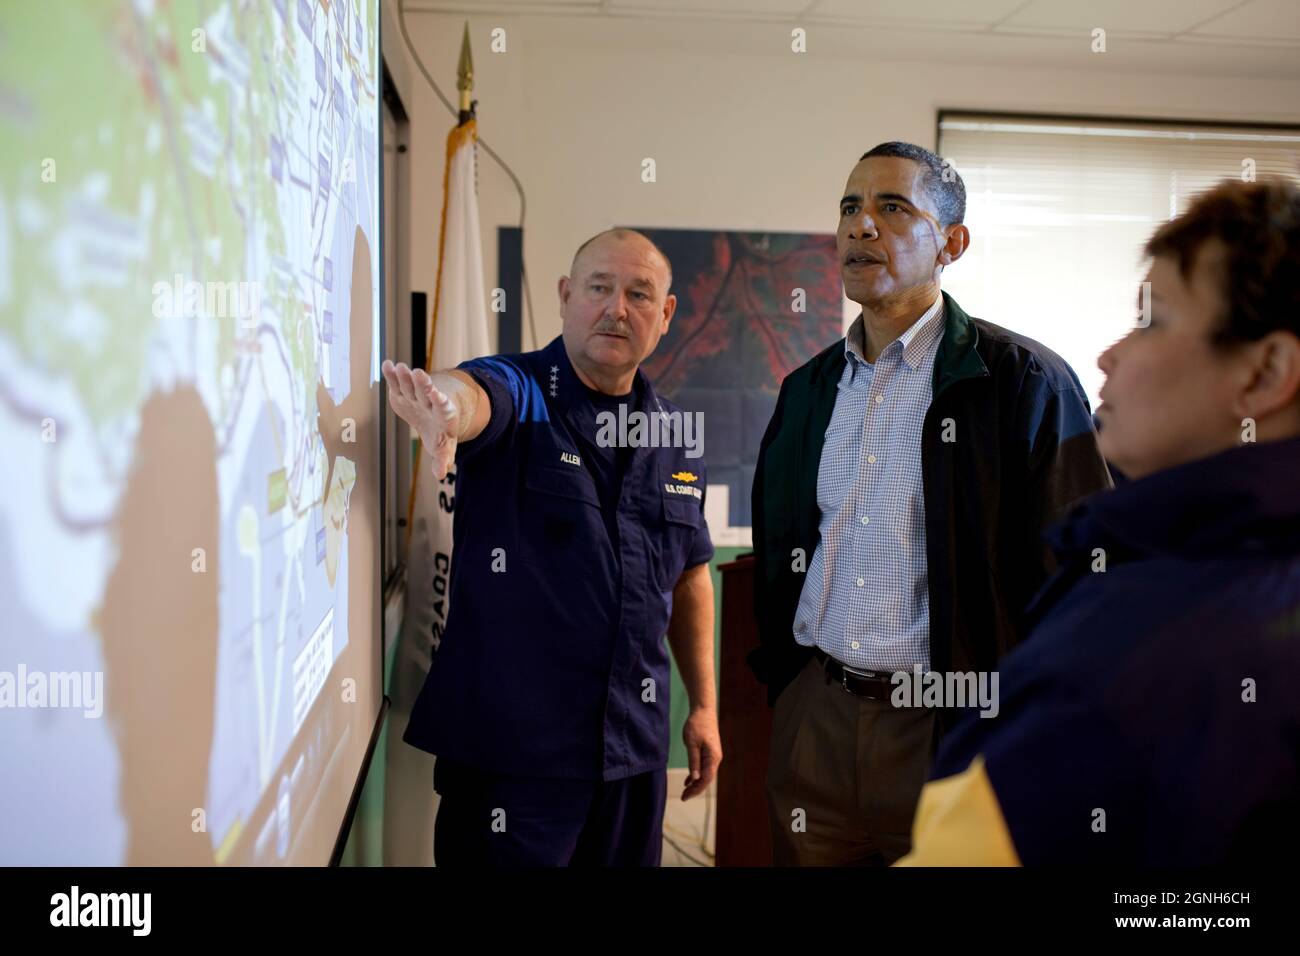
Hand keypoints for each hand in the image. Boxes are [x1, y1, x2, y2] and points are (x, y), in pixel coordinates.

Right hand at [381, 359, 459, 479]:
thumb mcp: (444, 448)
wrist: (436, 417)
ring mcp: (416, 396)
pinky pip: (398, 382)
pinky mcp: (403, 393)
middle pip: (426, 392)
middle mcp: (430, 402)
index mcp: (443, 415)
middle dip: (422, 384)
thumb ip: (442, 459)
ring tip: (401, 367)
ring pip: (412, 385)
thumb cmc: (440, 434)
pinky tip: (387, 365)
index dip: (440, 402)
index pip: (443, 407)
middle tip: (418, 374)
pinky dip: (392, 375)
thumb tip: (440, 474)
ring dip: (406, 376)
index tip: (437, 397)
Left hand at [681, 707, 721, 799]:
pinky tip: (689, 780)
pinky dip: (696, 774)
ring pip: (705, 774)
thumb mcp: (692, 744)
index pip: (705, 779)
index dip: (696, 790)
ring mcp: (712, 755)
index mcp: (713, 758)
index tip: (685, 797)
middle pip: (706, 779)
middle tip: (683, 797)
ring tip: (685, 791)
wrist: (703, 710)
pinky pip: (703, 767)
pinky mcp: (708, 752)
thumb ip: (693, 762)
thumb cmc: (697, 725)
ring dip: (696, 783)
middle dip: (696, 789)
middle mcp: (715, 758)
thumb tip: (695, 779)